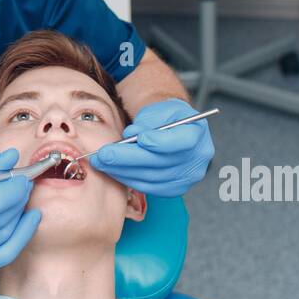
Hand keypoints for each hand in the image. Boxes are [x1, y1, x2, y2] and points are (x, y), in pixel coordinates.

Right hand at [0, 149, 41, 275]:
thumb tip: (13, 158)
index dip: (14, 188)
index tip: (21, 176)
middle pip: (2, 219)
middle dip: (19, 198)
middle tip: (23, 184)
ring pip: (5, 235)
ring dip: (20, 215)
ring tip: (20, 198)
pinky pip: (3, 255)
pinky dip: (20, 237)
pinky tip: (28, 220)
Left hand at [87, 98, 213, 196]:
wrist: (173, 130)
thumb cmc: (166, 117)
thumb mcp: (160, 108)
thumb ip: (148, 120)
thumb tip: (132, 134)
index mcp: (197, 135)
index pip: (181, 142)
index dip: (159, 141)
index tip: (138, 138)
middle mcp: (196, 160)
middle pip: (160, 163)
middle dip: (127, 159)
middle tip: (103, 154)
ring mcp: (186, 178)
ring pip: (150, 177)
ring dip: (122, 171)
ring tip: (100, 162)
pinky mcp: (172, 189)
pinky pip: (147, 186)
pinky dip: (127, 178)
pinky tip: (112, 170)